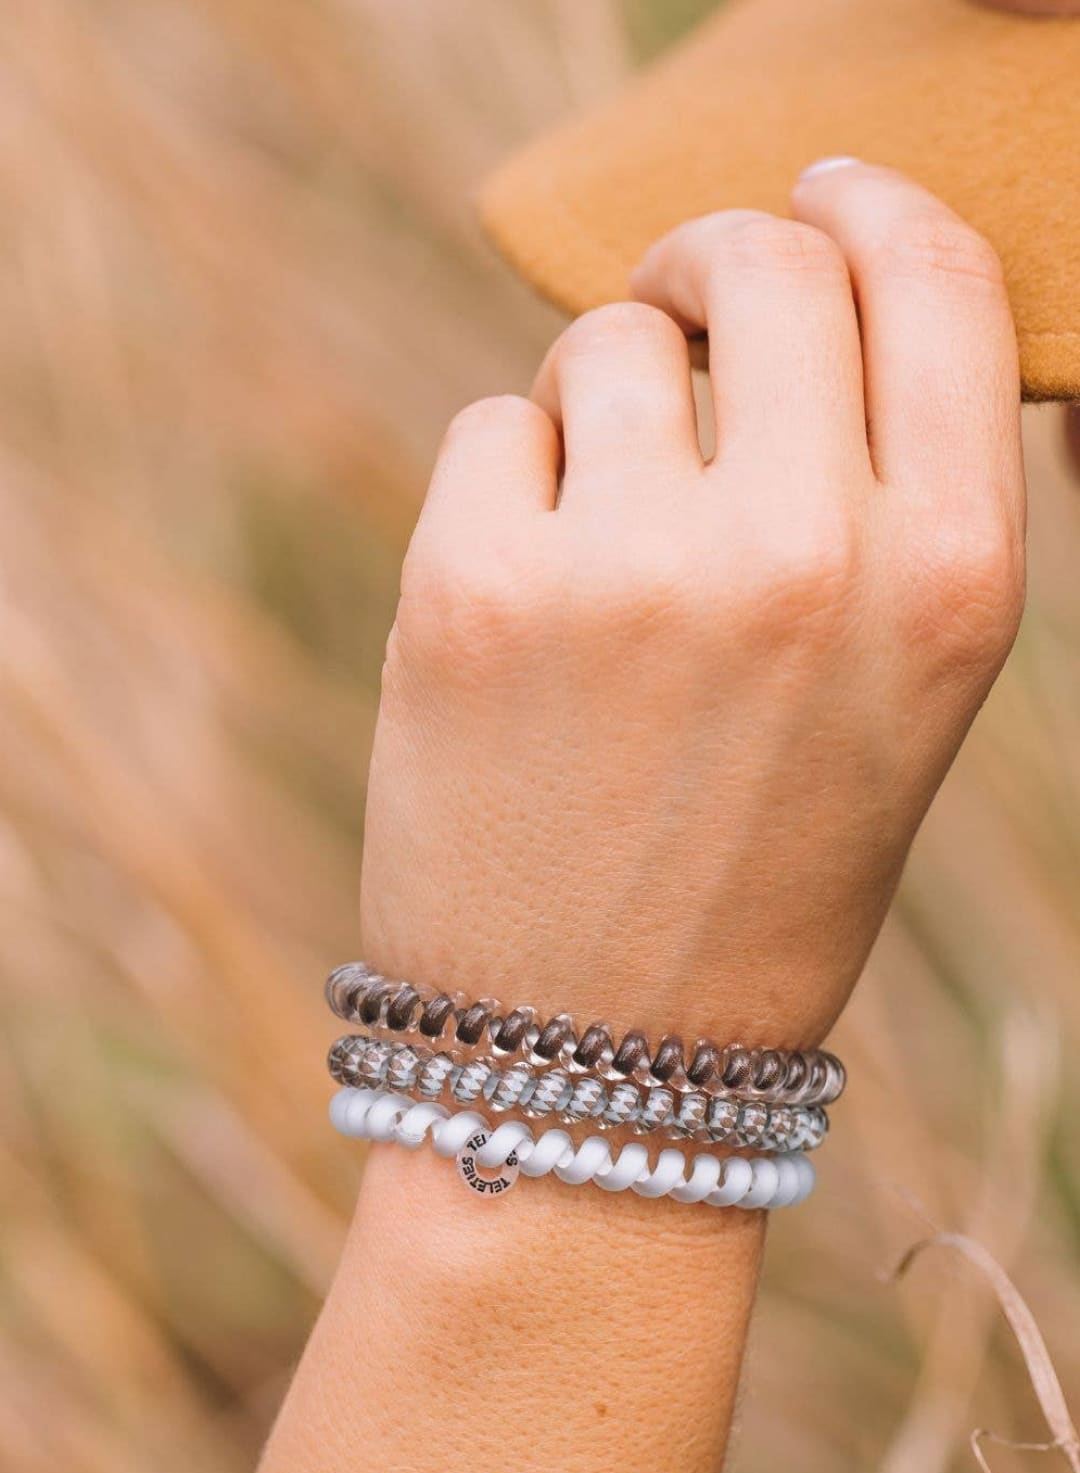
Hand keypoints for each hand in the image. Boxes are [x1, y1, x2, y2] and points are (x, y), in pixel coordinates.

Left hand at [360, 162, 1024, 1047]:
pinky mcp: (470, 589)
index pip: (934, 278)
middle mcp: (802, 554)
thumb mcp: (900, 704)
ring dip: (608, 411)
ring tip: (610, 556)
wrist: (596, 1066)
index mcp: (946, 583)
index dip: (872, 209)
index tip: (822, 199)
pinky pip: (496, 429)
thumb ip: (893, 503)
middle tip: (681, 311)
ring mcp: (628, 568)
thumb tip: (831, 301)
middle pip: (764, 261)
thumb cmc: (761, 882)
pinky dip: (511, 490)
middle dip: (716, 266)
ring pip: (608, 343)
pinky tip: (530, 614)